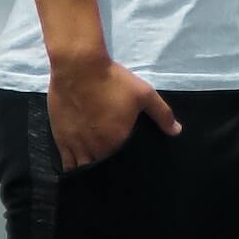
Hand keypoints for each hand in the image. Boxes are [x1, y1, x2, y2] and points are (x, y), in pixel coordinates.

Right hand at [46, 55, 181, 170]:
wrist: (78, 66)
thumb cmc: (112, 80)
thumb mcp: (143, 94)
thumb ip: (162, 114)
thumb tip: (177, 131)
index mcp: (117, 142)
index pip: (122, 166)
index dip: (124, 170)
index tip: (125, 168)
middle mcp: (96, 148)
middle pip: (101, 170)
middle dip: (106, 173)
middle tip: (110, 172)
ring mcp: (77, 144)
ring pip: (83, 168)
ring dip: (88, 171)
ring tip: (93, 171)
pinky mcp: (61, 137)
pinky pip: (66, 162)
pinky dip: (71, 167)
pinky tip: (75, 168)